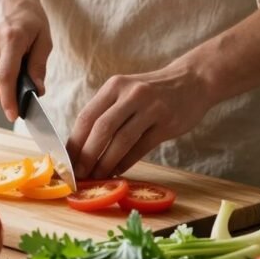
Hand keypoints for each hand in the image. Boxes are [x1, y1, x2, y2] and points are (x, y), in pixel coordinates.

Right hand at [0, 0, 51, 122]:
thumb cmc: (29, 15)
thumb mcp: (44, 38)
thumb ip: (39, 66)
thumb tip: (38, 91)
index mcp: (11, 38)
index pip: (5, 78)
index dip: (9, 100)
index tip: (14, 115)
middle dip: (4, 98)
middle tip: (18, 98)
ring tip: (11, 68)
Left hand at [67, 59, 214, 178]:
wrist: (192, 81)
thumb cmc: (152, 91)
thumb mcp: (126, 91)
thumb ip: (107, 111)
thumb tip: (82, 145)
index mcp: (115, 86)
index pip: (87, 116)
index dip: (75, 141)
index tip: (66, 161)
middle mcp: (130, 94)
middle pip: (101, 128)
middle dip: (87, 155)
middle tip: (79, 174)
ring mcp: (150, 108)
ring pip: (121, 140)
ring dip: (106, 163)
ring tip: (98, 177)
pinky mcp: (167, 123)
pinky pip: (141, 147)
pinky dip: (126, 162)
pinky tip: (118, 172)